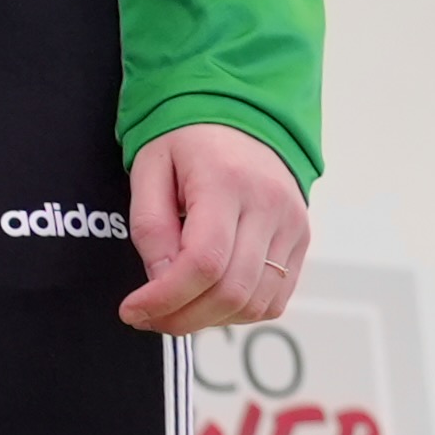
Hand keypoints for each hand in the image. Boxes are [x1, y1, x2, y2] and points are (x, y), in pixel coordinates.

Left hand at [119, 121, 309, 334]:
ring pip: (255, 303)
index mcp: (226, 181)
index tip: (133, 310)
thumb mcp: (150, 169)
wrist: (239, 115)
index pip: (203, 262)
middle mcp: (269, 205)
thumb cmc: (188, 140)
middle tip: (148, 317)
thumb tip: (161, 282)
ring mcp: (292, 224)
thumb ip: (151, 228)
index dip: (165, 299)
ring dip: (210, 320)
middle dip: (182, 317)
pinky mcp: (301, 239)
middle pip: (231, 291)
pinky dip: (239, 312)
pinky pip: (275, 299)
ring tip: (177, 307)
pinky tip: (210, 298)